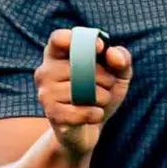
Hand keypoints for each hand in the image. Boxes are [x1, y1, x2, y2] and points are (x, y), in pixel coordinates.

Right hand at [35, 24, 131, 156]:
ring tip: (99, 101)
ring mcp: (45, 93)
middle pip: (80, 64)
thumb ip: (122, 58)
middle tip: (106, 84)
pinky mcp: (52, 114)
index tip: (100, 48)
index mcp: (56, 54)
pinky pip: (82, 110)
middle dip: (104, 76)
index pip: (58, 38)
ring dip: (102, 96)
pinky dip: (96, 113)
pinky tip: (95, 115)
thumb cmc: (100, 93)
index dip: (80, 40)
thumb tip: (113, 54)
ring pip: (82, 88)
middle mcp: (45, 71)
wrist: (88, 129)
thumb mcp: (118, 74)